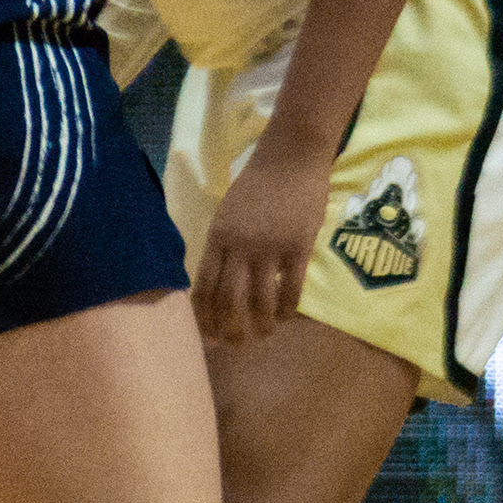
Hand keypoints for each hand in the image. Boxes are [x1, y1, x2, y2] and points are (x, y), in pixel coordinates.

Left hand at [194, 141, 331, 346]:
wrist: (292, 157)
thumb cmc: (259, 182)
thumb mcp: (228, 212)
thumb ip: (223, 244)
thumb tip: (221, 279)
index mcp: (218, 238)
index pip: (204, 287)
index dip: (205, 317)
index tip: (210, 338)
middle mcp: (240, 246)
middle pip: (229, 299)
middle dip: (230, 329)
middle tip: (236, 345)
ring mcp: (270, 247)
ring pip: (260, 299)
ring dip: (261, 324)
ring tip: (264, 334)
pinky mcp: (298, 247)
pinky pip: (291, 288)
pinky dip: (287, 308)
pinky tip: (285, 317)